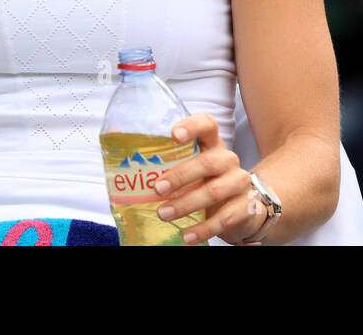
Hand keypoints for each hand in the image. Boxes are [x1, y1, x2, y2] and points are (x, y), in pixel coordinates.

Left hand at [152, 113, 267, 245]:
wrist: (242, 206)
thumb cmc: (207, 183)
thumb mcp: (192, 168)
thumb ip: (165, 160)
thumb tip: (116, 137)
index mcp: (213, 145)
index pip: (208, 125)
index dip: (192, 127)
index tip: (173, 136)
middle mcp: (228, 160)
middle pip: (208, 162)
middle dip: (180, 176)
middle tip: (157, 189)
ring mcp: (239, 182)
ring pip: (214, 191)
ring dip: (186, 204)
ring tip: (164, 214)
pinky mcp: (246, 206)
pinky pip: (224, 218)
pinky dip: (203, 229)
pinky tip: (187, 237)